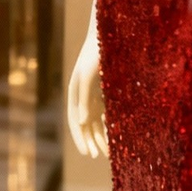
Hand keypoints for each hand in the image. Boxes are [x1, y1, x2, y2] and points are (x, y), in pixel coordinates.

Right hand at [67, 22, 107, 157]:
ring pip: (97, 120)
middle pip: (86, 124)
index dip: (80, 138)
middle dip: (92, 141)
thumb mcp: (88, 76)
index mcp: (75, 92)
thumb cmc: (96, 53)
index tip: (87, 154)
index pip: (75, 121)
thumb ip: (84, 99)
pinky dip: (111, 124)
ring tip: (109, 152)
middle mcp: (84, 96)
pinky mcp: (108, 91)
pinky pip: (108, 111)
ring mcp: (96, 94)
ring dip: (102, 135)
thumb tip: (81, 122)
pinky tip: (117, 134)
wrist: (109, 33)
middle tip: (99, 157)